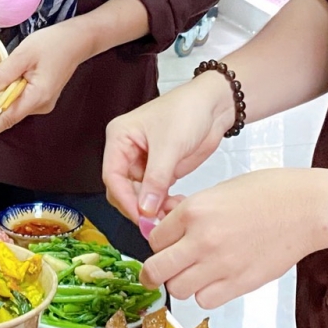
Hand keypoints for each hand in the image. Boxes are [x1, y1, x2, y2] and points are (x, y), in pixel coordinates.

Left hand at [0, 19, 94, 151]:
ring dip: (5, 91)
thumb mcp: (22, 56)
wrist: (78, 40)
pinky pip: (20, 99)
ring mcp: (43, 103)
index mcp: (37, 97)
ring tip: (19, 66)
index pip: (6, 120)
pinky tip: (21, 72)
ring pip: (13, 104)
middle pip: (7, 112)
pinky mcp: (42, 98)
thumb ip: (0, 78)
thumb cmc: (52, 44)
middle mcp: (41, 106)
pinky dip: (13, 90)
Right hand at [102, 71, 236, 223]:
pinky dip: (163, 205)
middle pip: (121, 189)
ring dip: (152, 209)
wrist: (214, 106)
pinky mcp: (160, 171)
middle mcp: (127, 151)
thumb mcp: (170, 145)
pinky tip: (175, 208)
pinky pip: (154, 196)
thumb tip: (145, 210)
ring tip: (171, 215)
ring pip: (138, 196)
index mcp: (120, 138)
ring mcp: (144, 163)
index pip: (112, 176)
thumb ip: (156, 179)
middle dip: (137, 207)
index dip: (125, 199)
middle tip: (156, 222)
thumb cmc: (188, 110)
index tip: (141, 217)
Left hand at [141, 168, 327, 308]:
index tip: (165, 244)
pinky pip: (205, 300)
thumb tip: (167, 226)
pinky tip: (215, 281)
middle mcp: (202, 239)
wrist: (307, 208)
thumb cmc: (270, 193)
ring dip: (181, 283)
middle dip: (153, 272)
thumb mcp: (220, 190)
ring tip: (193, 273)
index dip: (157, 243)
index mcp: (194, 210)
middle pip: (156, 270)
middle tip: (158, 272)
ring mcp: (220, 264)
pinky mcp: (240, 283)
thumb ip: (191, 211)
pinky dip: (205, 294)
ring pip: (177, 289)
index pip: (154, 238)